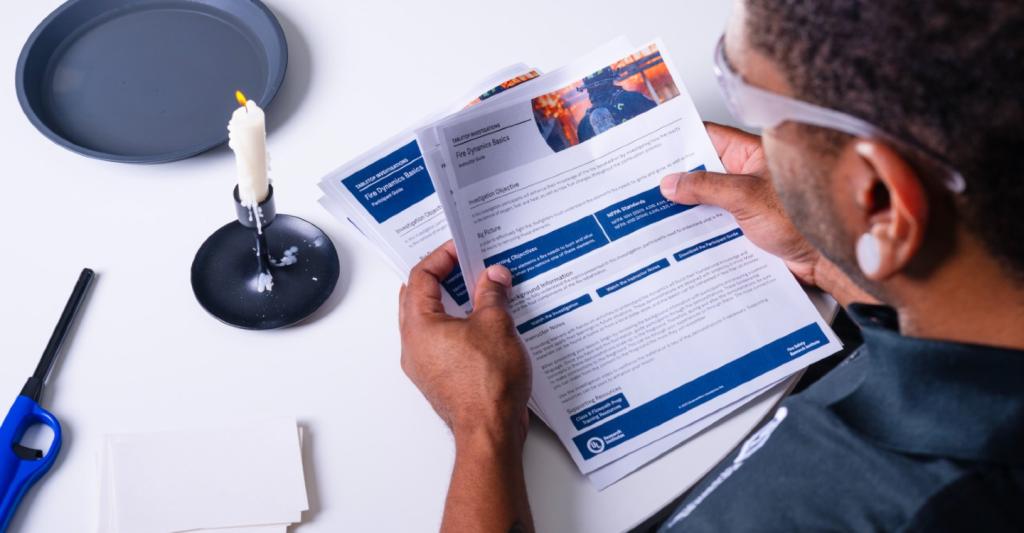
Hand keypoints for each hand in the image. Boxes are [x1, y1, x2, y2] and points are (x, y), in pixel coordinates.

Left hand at [399, 241, 531, 444]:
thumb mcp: (496, 325)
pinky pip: (441, 342)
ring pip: (429, 321)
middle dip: (440, 277)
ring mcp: (424, 365)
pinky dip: (457, 325)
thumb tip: (493, 277)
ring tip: (478, 291)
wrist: (490, 431)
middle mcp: (414, 346)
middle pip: (417, 298)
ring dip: (450, 303)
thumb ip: (492, 294)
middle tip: (464, 265)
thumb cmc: (487, 385)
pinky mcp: (439, 379)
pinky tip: (482, 323)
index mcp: (419, 326)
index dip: (441, 257)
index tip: (461, 249)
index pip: (420, 278)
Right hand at [661, 123, 874, 304]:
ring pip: (705, 202)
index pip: (705, 137)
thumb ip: (706, 187)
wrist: (829, 259)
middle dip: (675, 181)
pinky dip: (697, 232)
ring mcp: (744, 204)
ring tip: (652, 214)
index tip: (650, 147)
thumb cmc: (804, 220)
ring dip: (684, 210)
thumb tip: (671, 182)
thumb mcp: (746, 197)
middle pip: (701, 172)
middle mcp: (745, 176)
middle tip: (643, 185)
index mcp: (749, 154)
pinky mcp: (745, 229)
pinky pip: (714, 226)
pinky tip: (678, 239)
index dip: (678, 141)